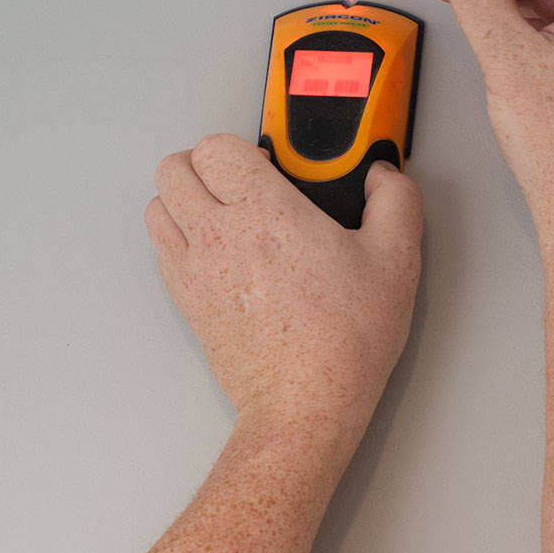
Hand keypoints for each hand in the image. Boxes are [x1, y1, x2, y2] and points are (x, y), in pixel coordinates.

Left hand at [144, 134, 422, 437]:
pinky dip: (178, 237)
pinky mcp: (186, 302)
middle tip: (241, 182)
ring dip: (183, 199)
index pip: (215, 147)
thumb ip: (396, 200)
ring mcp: (194, 270)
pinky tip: (216, 251)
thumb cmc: (344, 339)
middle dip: (204, 165)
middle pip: (173, 168)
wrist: (305, 405)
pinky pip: (160, 248)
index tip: (270, 165)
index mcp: (264, 210)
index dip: (242, 148)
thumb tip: (383, 176)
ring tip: (222, 212)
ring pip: (157, 205)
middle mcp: (218, 234)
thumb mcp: (396, 260)